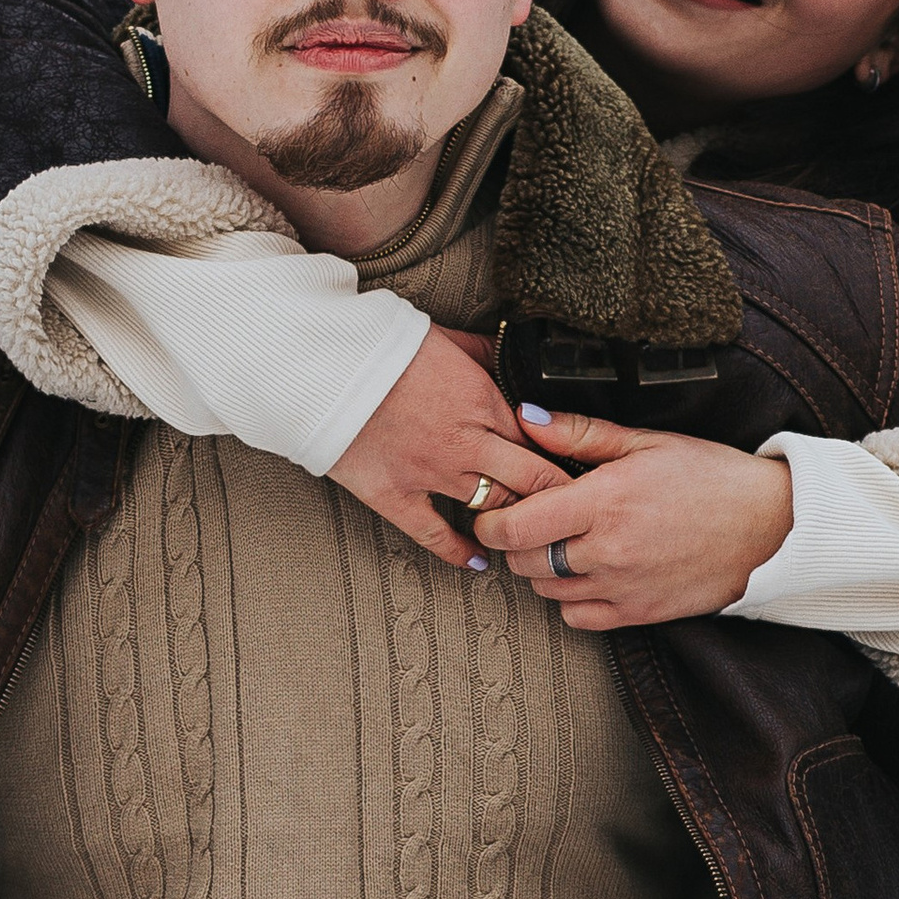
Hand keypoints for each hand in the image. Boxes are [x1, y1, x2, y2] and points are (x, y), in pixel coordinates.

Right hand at [328, 324, 568, 570]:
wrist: (322, 364)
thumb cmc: (380, 345)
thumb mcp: (446, 337)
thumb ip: (485, 354)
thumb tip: (512, 357)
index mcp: (482, 400)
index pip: (541, 440)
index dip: (562, 458)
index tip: (576, 470)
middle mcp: (465, 442)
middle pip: (531, 481)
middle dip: (555, 497)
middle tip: (570, 511)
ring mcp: (431, 473)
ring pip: (492, 507)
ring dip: (513, 519)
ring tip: (527, 530)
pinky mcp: (394, 494)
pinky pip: (434, 534)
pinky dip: (458, 551)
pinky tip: (476, 560)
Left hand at [472, 410, 792, 630]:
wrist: (769, 526)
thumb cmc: (711, 477)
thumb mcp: (645, 443)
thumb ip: (579, 434)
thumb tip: (526, 419)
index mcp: (604, 502)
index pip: (515, 526)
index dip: (492, 519)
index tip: (495, 509)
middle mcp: (608, 551)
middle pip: (523, 561)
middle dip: (514, 541)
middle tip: (533, 521)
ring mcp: (622, 588)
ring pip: (546, 590)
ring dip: (542, 569)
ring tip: (565, 542)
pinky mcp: (638, 614)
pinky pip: (577, 617)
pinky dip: (571, 598)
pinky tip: (588, 573)